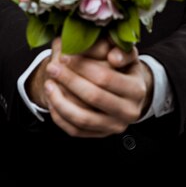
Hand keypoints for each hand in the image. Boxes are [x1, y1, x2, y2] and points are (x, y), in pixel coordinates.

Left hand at [26, 38, 152, 137]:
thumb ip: (121, 51)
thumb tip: (113, 57)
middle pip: (93, 97)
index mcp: (137, 89)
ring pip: (83, 118)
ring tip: (48, 84)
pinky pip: (76, 130)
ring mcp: (115, 126)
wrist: (129, 92)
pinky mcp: (101, 135)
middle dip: (69, 81)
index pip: (105, 78)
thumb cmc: (124, 68)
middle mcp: (129, 111)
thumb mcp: (127, 55)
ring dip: (60, 101)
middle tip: (52, 68)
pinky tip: (52, 99)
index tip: (64, 56)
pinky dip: (60, 116)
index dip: (83, 66)